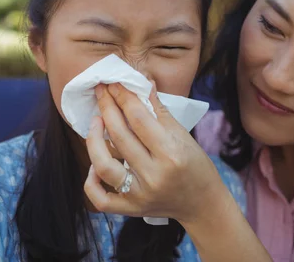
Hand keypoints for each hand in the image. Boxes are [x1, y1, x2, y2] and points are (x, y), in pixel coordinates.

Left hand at [84, 82, 228, 224]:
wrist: (202, 203)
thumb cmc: (195, 165)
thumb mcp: (183, 135)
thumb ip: (159, 110)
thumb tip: (142, 83)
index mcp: (171, 153)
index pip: (139, 118)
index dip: (124, 97)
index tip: (114, 83)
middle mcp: (154, 175)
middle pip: (120, 136)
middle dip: (107, 108)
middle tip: (101, 91)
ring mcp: (140, 194)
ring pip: (104, 166)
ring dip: (93, 140)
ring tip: (95, 121)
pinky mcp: (131, 209)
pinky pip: (100, 198)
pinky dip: (91, 181)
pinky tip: (94, 165)